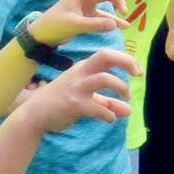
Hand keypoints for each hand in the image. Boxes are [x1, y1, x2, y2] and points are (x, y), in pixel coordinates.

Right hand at [19, 49, 136, 131]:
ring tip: (127, 98)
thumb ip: (108, 103)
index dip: (126, 60)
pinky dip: (108, 113)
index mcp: (83, 68)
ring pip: (104, 78)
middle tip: (138, 74)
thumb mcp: (87, 100)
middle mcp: (80, 74)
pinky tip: (110, 118)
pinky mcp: (73, 104)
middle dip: (126, 61)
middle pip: (106, 56)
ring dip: (120, 87)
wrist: (34, 115)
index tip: (138, 71)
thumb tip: (129, 111)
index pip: (107, 55)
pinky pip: (97, 107)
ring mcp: (76, 88)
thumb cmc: (61, 104)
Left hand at [29, 0, 130, 46]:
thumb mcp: (74, 25)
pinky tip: (125, 26)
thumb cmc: (55, 26)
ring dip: (118, 3)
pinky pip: (106, 14)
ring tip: (124, 14)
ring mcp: (89, 4)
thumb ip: (95, 25)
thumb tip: (115, 25)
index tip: (120, 0)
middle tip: (123, 7)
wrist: (43, 35)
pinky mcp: (89, 15)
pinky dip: (115, 19)